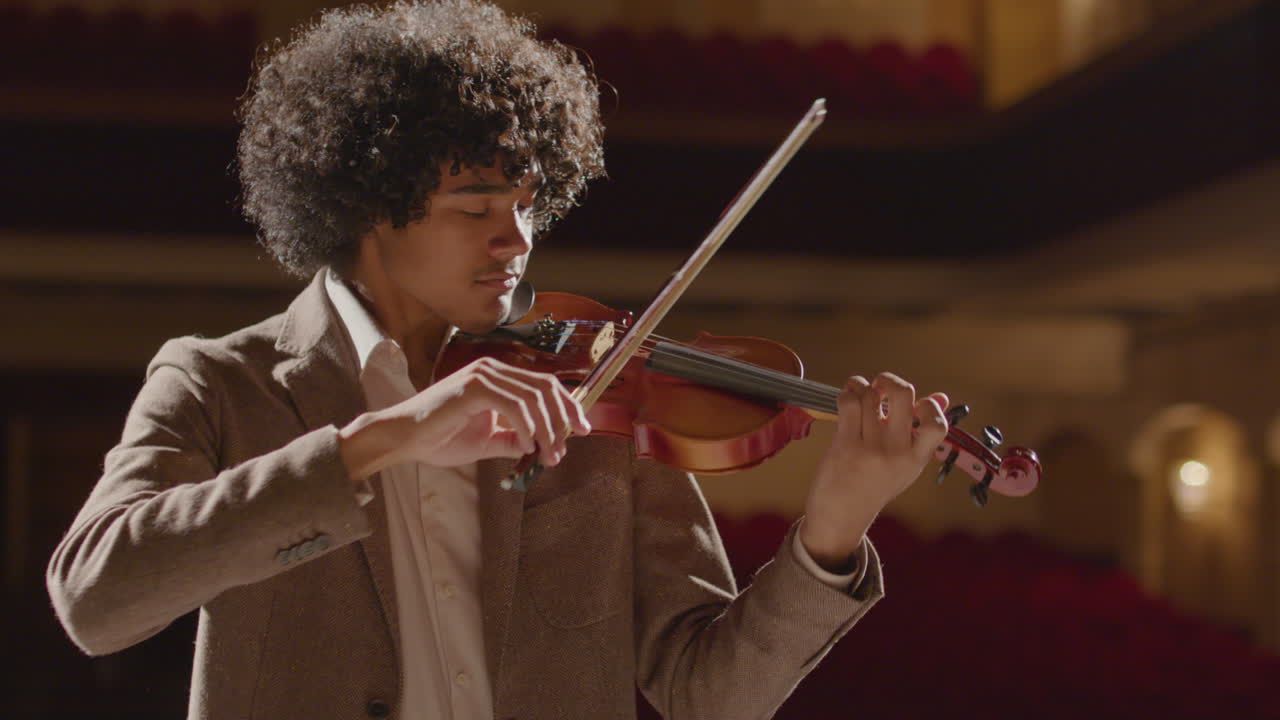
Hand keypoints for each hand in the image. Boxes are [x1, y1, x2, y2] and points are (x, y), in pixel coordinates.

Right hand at [339, 356, 590, 479]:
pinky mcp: (474, 387)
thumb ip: (513, 439)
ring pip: (533, 398)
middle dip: (563, 418)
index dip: (567, 406)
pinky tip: (527, 446)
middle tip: (565, 448)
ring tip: (546, 455)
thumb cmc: (439, 438)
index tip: (581, 430)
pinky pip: (514, 405)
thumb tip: (540, 446)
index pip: (544, 385)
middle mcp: (493, 370)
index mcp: (498, 378)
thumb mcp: (487, 441)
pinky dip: (526, 427)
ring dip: (546, 430)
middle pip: (545, 387)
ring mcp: (483, 375)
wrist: (404, 438)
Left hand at [799, 372, 947, 571]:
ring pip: (870, 394)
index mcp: (916, 457)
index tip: (914, 405)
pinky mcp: (846, 445)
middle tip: (880, 386)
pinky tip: (847, 399)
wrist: (842, 516)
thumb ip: (922, 433)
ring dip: (862, 386)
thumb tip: (940, 397)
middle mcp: (897, 452)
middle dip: (890, 380)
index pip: (937, 424)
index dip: (928, 404)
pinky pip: (849, 403)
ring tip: (858, 393)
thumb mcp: (906, 465)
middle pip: (903, 394)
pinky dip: (848, 393)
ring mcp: (871, 448)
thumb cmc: (874, 486)